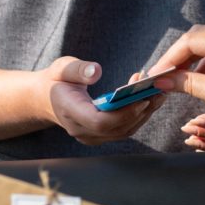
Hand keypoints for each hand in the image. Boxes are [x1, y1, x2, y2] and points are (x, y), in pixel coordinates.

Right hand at [39, 57, 164, 145]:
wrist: (46, 98)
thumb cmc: (56, 80)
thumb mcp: (62, 68)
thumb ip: (78, 69)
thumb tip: (96, 71)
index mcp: (70, 112)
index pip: (100, 122)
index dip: (123, 114)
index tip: (141, 98)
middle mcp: (82, 130)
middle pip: (118, 128)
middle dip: (141, 110)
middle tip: (158, 90)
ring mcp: (92, 136)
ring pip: (125, 131)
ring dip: (144, 113)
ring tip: (158, 92)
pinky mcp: (101, 135)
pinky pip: (124, 129)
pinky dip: (139, 115)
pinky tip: (149, 98)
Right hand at [149, 25, 204, 144]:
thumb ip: (191, 84)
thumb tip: (163, 79)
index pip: (192, 42)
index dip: (169, 59)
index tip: (153, 75)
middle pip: (201, 38)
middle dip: (179, 58)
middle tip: (161, 77)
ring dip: (193, 61)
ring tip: (176, 80)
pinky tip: (199, 80)